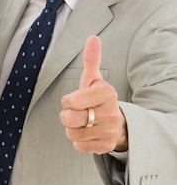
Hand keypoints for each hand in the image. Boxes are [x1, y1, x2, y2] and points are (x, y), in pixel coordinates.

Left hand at [60, 36, 127, 152]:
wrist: (117, 123)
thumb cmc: (98, 98)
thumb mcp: (93, 79)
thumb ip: (91, 60)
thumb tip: (93, 38)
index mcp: (107, 93)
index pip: (72, 101)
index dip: (68, 101)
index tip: (73, 100)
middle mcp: (111, 112)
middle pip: (71, 118)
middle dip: (67, 115)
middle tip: (76, 112)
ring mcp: (110, 130)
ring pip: (73, 133)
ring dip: (72, 128)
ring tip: (82, 122)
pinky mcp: (106, 146)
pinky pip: (79, 145)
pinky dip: (78, 140)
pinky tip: (87, 133)